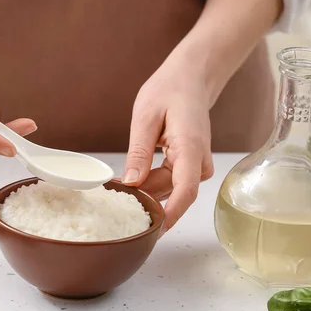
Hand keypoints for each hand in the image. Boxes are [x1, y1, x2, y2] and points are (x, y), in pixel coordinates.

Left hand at [123, 45, 213, 234]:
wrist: (191, 79)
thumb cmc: (170, 90)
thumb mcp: (145, 117)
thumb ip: (139, 152)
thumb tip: (132, 183)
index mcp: (191, 147)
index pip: (185, 190)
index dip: (171, 214)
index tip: (154, 230)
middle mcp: (199, 160)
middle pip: (171, 192)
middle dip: (144, 198)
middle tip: (112, 198)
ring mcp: (197, 165)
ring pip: (168, 189)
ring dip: (145, 190)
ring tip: (118, 185)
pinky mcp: (190, 166)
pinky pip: (169, 181)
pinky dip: (150, 182)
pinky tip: (131, 180)